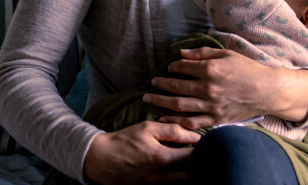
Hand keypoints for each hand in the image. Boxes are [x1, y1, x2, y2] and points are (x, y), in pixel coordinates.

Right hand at [82, 121, 199, 183]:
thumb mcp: (147, 128)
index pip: (193, 156)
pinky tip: (178, 167)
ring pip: (182, 180)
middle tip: (202, 151)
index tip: (206, 141)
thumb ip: (172, 130)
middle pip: (191, 172)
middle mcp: (162, 175)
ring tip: (191, 158)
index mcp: (163, 158)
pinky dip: (178, 176)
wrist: (100, 159)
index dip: (203, 148)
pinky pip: (171, 184)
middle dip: (200, 162)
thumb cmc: (124, 140)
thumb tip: (194, 135)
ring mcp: (156, 184)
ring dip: (190, 170)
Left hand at [143, 47, 307, 128]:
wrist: (267, 91)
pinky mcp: (216, 119)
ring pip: (179, 106)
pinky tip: (164, 119)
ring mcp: (211, 106)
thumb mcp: (226, 54)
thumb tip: (182, 53)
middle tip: (151, 84)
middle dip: (161, 85)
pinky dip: (176, 121)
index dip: (173, 67)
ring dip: (161, 103)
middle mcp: (208, 88)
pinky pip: (191, 122)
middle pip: (176, 87)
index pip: (183, 68)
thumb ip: (203, 53)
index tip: (168, 68)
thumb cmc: (247, 69)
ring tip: (149, 100)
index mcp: (211, 70)